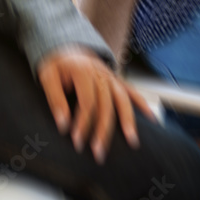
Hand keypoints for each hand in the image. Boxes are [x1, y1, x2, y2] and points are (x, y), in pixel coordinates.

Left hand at [37, 47, 151, 163]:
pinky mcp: (115, 79)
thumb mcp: (47, 75)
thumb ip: (54, 98)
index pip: (87, 101)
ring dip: (128, 120)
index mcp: (82, 70)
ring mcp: (110, 75)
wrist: (65, 45)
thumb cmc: (55, 64)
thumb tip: (63, 124)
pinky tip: (152, 119)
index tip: (76, 141)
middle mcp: (99, 72)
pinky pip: (131, 91)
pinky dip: (142, 104)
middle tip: (99, 153)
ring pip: (122, 99)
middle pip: (106, 104)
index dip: (82, 123)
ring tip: (132, 142)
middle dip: (103, 130)